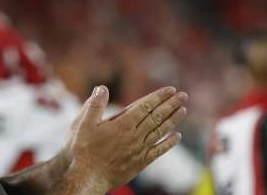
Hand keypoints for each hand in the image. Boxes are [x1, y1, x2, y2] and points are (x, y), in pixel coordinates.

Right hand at [62, 85, 187, 192]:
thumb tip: (102, 88)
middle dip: (171, 105)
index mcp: (122, 124)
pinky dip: (169, 143)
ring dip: (173, 120)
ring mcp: (139, 150)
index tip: (170, 89)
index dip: (158, 97)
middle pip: (157, 117)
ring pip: (160, 132)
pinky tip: (177, 136)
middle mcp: (134, 136)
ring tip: (183, 110)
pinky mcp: (140, 162)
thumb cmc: (83, 150)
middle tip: (183, 96)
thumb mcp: (83, 124)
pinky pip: (158, 150)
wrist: (88, 177)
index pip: (145, 106)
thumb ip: (94, 105)